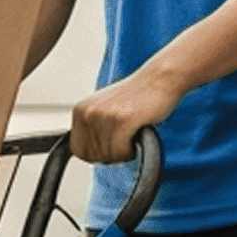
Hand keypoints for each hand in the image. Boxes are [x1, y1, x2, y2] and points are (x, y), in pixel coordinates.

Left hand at [70, 65, 184, 163]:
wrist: (158, 80)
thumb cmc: (136, 97)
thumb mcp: (103, 109)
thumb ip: (91, 128)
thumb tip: (86, 154)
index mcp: (79, 110)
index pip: (78, 151)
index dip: (98, 153)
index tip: (113, 142)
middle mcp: (87, 112)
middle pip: (93, 156)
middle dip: (111, 154)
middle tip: (125, 139)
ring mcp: (102, 116)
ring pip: (108, 156)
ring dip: (124, 152)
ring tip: (133, 133)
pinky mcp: (120, 120)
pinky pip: (121, 152)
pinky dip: (131, 150)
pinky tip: (138, 134)